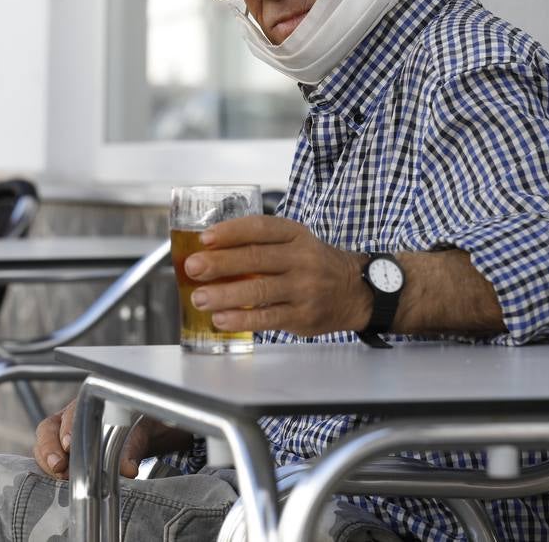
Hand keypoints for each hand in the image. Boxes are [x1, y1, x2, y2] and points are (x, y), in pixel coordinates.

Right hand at [32, 399, 188, 479]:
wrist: (137, 436)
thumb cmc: (135, 429)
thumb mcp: (137, 436)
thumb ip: (131, 450)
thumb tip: (128, 469)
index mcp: (86, 405)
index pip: (70, 413)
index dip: (66, 429)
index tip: (69, 445)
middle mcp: (68, 418)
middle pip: (47, 429)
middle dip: (49, 449)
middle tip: (58, 466)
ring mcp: (61, 436)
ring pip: (43, 446)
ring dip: (47, 462)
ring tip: (59, 477)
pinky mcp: (60, 454)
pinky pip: (47, 460)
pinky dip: (49, 471)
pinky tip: (58, 480)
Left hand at [185, 215, 368, 336]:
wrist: (356, 291)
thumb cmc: (313, 264)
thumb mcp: (295, 243)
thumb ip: (261, 244)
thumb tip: (210, 252)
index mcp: (295, 235)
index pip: (260, 228)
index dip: (231, 232)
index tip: (205, 238)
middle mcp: (302, 259)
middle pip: (256, 259)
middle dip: (220, 263)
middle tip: (193, 267)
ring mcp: (304, 288)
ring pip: (259, 291)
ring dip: (224, 294)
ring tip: (199, 297)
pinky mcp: (303, 316)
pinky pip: (268, 318)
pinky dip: (242, 319)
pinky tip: (221, 319)